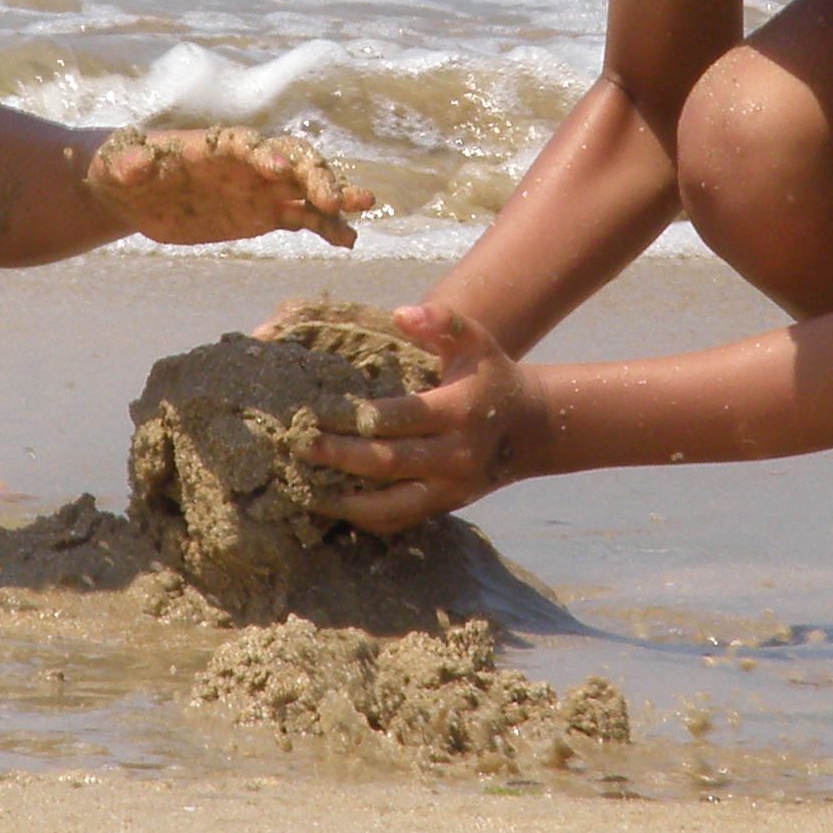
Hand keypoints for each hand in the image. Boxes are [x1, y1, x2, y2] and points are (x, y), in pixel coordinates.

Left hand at [83, 124, 377, 249]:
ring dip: (334, 196)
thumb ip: (130, 162)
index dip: (264, 154)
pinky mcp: (264, 213)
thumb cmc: (123, 168)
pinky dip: (325, 225)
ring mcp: (260, 187)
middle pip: (291, 161)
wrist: (132, 190)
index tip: (277, 170)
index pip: (247, 144)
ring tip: (361, 207)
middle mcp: (247, 163)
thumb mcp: (119, 165)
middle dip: (314, 175)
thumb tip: (132, 163)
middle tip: (333, 199)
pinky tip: (346, 239)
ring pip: (305, 188)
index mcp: (216, 145)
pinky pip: (302, 217)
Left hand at [294, 301, 542, 528]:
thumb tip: (400, 314)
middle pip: (388, 462)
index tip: (317, 413)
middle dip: (340, 457)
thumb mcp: (475, 341)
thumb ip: (442, 321)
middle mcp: (455, 454)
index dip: (356, 418)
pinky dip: (367, 519)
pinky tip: (335, 508)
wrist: (533, 428)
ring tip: (306, 490)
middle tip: (298, 446)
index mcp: (458, 411)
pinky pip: (402, 519)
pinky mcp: (448, 506)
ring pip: (392, 505)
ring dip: (346, 502)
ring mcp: (452, 487)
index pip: (400, 417)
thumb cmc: (492, 377)